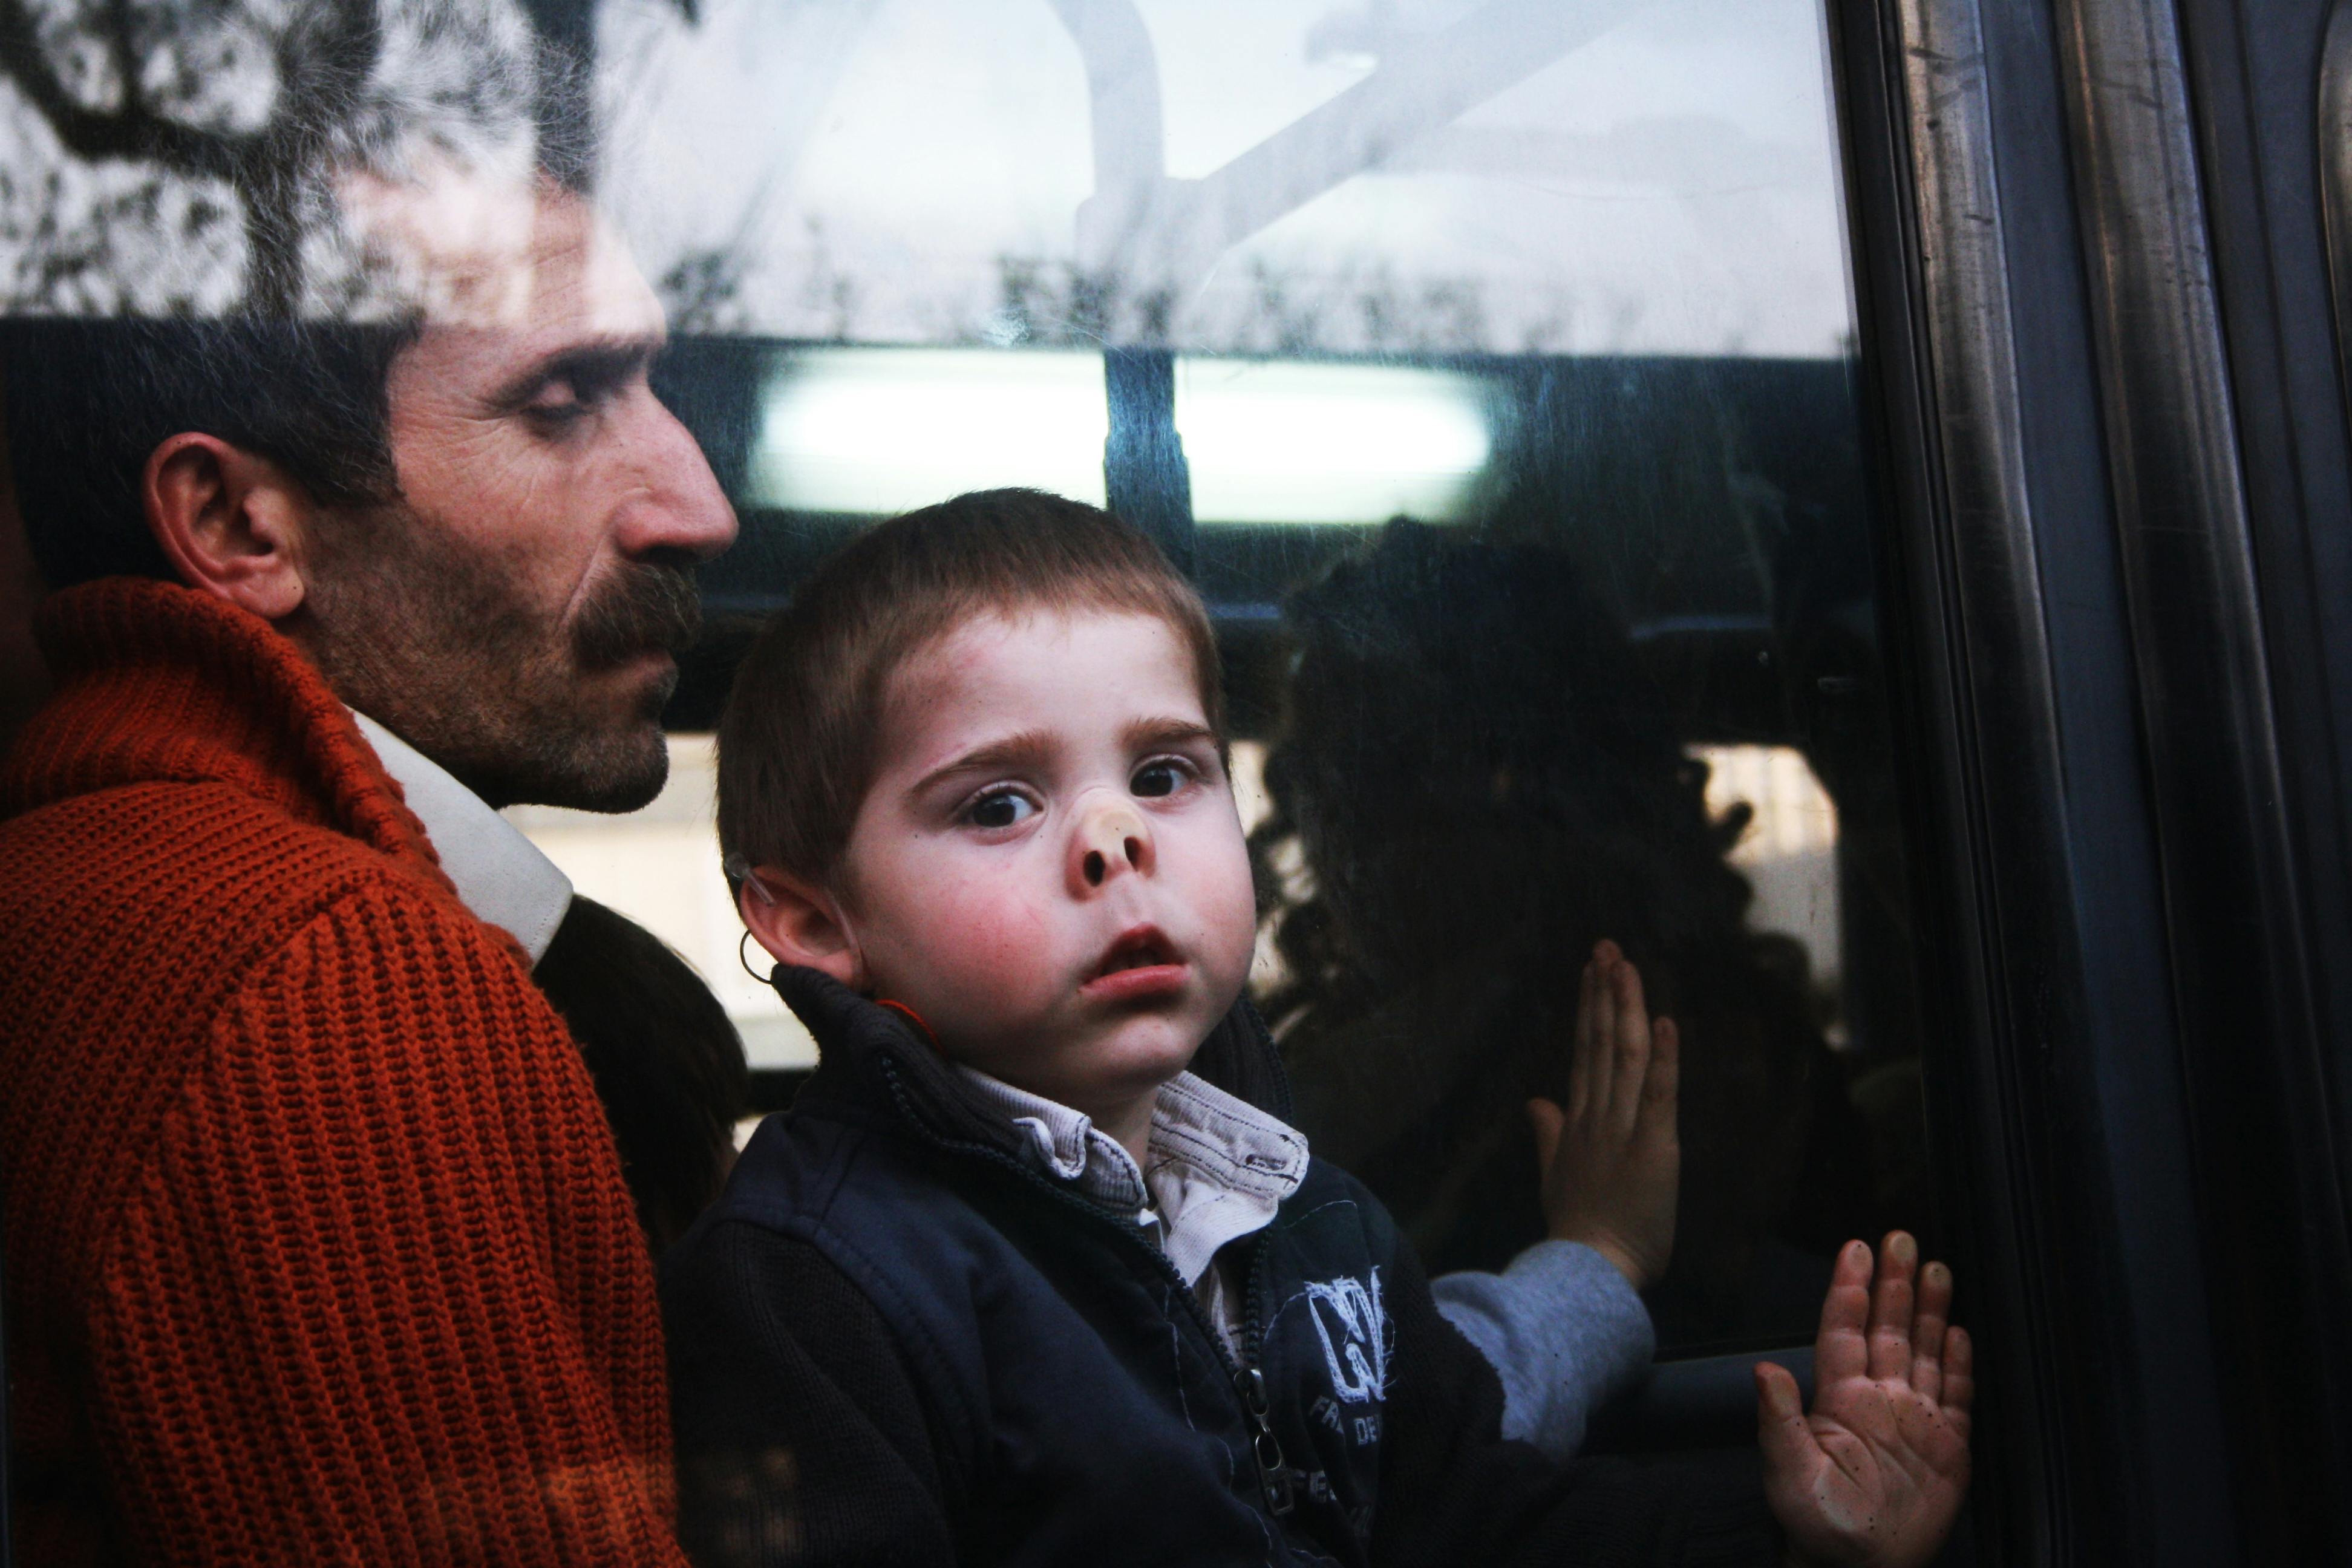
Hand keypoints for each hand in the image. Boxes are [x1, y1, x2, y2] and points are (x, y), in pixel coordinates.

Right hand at [1528, 939, 1678, 1289]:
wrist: (1588, 1268)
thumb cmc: (1577, 1228)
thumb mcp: (1555, 1175)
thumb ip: (1548, 1133)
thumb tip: (1535, 1099)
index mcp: (1578, 1122)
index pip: (1585, 1053)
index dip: (1589, 1009)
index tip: (1592, 971)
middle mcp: (1597, 1115)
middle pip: (1600, 1042)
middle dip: (1604, 992)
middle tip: (1607, 947)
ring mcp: (1622, 1127)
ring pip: (1624, 1055)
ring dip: (1625, 1007)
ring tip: (1625, 965)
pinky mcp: (1653, 1145)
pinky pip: (1657, 1094)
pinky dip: (1662, 1057)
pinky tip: (1664, 1020)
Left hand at [1759, 1233, 1973, 1567]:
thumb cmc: (1815, 1525)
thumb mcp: (1789, 1475)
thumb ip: (1778, 1421)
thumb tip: (1763, 1369)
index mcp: (1841, 1400)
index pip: (1845, 1330)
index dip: (1850, 1289)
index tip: (1856, 1248)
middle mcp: (1880, 1400)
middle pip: (1888, 1329)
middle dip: (1895, 1284)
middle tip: (1901, 1237)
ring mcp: (1915, 1420)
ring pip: (1924, 1351)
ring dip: (1930, 1311)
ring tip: (1936, 1267)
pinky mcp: (1947, 1447)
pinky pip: (1957, 1396)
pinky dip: (1960, 1364)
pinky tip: (1961, 1331)